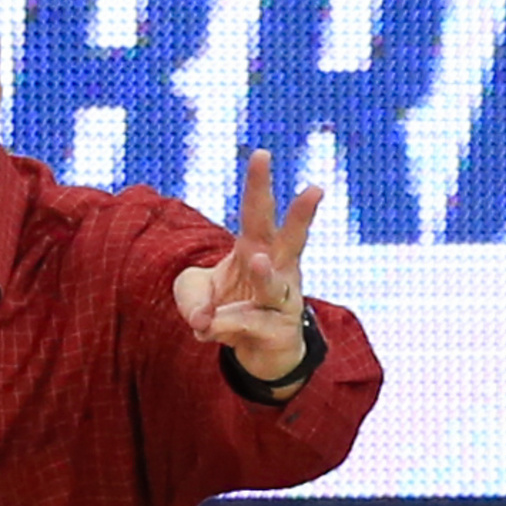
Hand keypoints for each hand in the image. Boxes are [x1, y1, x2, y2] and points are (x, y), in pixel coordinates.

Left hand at [174, 148, 323, 385]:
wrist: (259, 352)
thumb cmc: (228, 308)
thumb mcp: (193, 294)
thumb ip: (189, 297)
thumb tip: (202, 320)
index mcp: (255, 246)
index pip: (256, 211)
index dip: (258, 184)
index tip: (262, 153)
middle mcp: (278, 269)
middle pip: (291, 238)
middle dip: (302, 214)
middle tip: (315, 189)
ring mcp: (284, 300)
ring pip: (274, 285)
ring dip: (264, 273)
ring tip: (255, 260)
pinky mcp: (280, 331)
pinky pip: (247, 325)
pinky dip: (221, 325)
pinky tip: (205, 329)